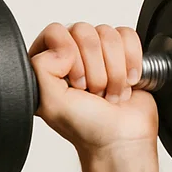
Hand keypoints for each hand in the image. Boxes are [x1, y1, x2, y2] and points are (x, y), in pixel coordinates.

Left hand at [28, 21, 158, 159]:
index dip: (70, 55)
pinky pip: (128, 36)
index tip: (76, 83)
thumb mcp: (50, 102)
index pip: (55, 32)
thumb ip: (40, 67)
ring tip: (109, 92)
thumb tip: (60, 46)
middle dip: (95, 67)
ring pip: (108, 34)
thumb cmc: (88, 128)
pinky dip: (131, 61)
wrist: (122, 140)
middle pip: (84, 31)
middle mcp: (70, 56)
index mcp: (46, 65)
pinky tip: (127, 83)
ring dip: (113, 70)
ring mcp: (97, 54)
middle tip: (93, 92)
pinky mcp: (123, 54)